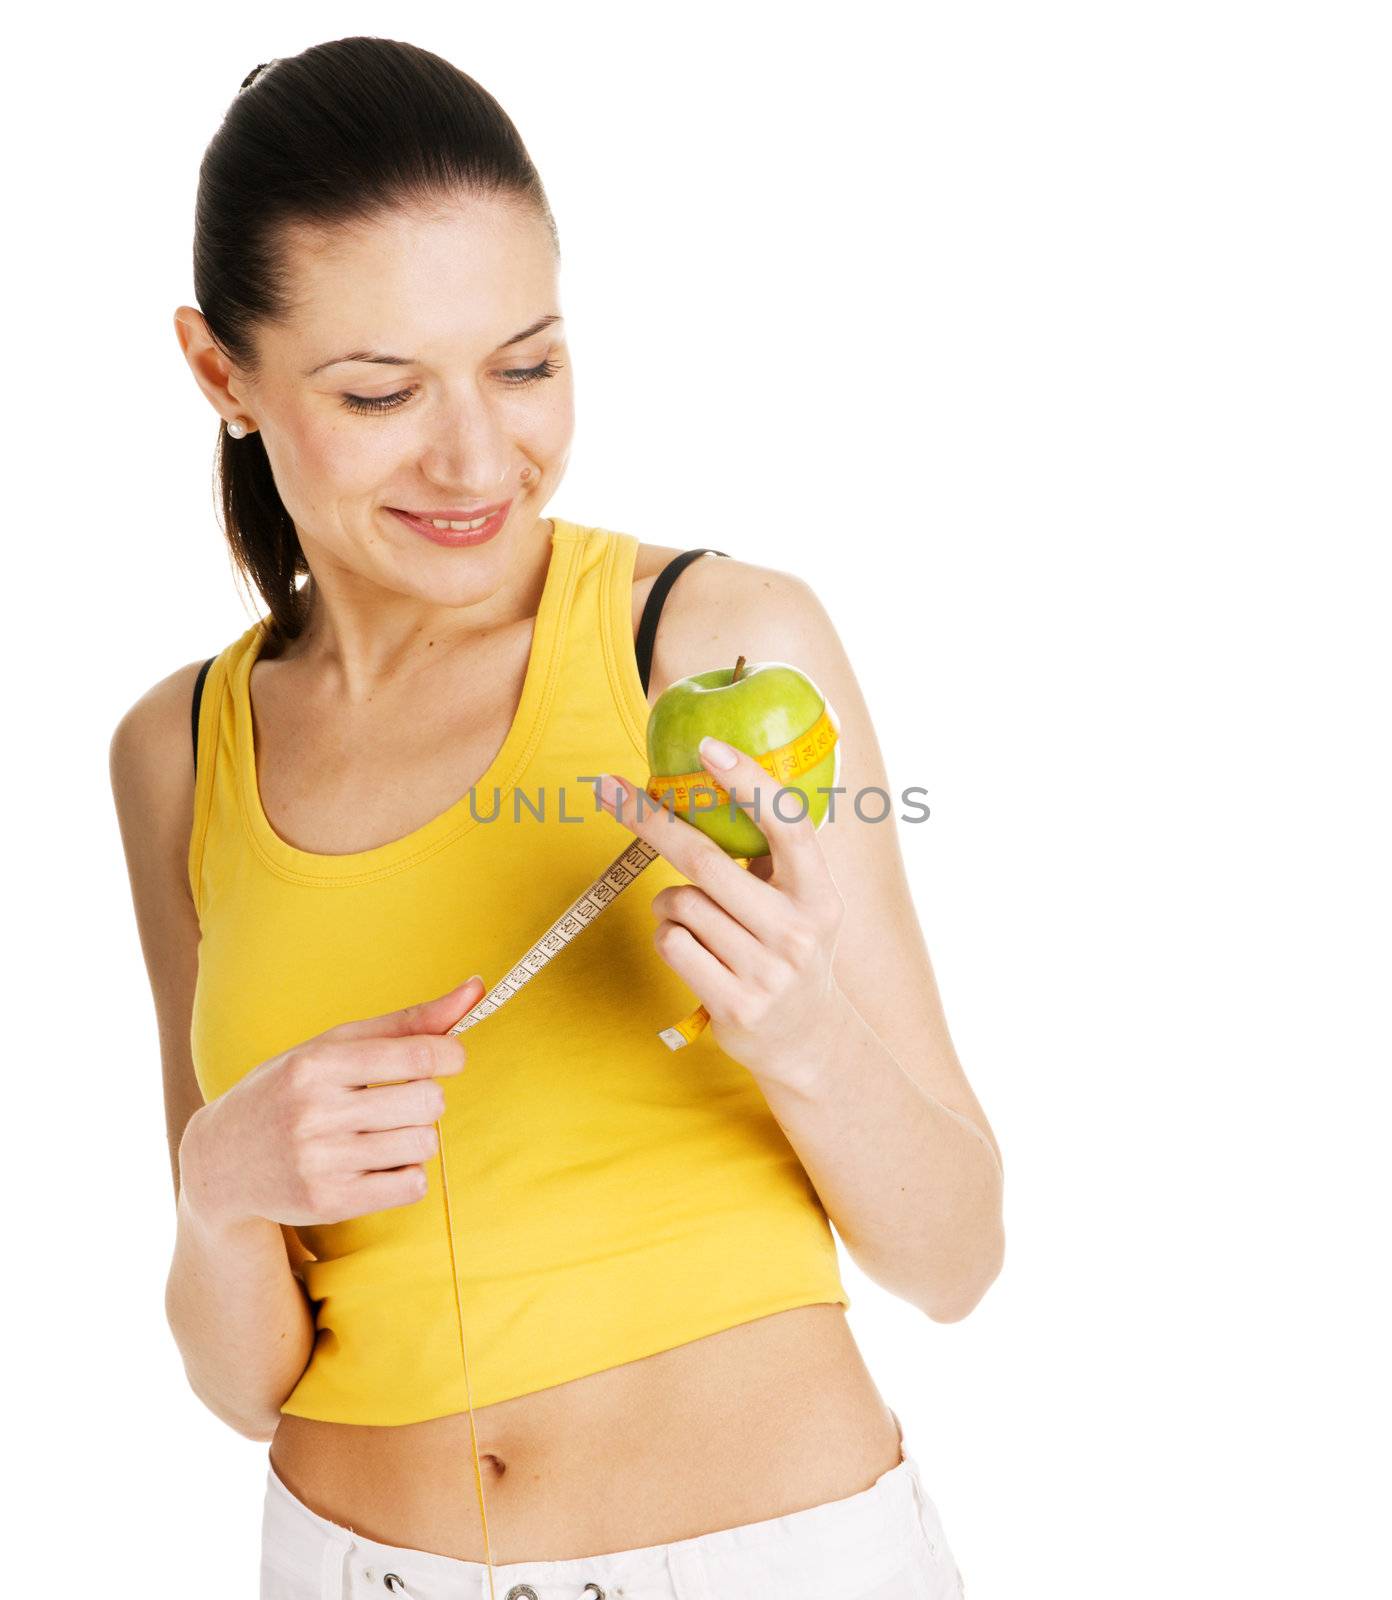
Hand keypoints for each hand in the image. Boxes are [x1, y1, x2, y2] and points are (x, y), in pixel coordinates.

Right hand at [178, 975, 486, 1231]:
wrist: (220, 1160)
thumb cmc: (290, 1090)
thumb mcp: (335, 1046)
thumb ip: (409, 1021)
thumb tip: (478, 988)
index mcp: (317, 1064)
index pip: (417, 1055)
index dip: (451, 1055)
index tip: (450, 1058)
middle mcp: (315, 1113)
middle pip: (428, 1102)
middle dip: (428, 1098)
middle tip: (401, 1099)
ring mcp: (320, 1162)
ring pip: (423, 1144)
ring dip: (417, 1136)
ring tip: (382, 1132)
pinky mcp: (329, 1203)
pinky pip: (412, 1185)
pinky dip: (407, 1173)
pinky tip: (376, 1163)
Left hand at [596, 736, 847, 1087]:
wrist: (808, 1040)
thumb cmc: (788, 951)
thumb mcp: (801, 903)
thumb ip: (768, 857)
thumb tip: (710, 785)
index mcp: (818, 893)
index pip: (787, 824)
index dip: (748, 781)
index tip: (708, 748)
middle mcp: (797, 930)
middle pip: (705, 860)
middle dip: (650, 820)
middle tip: (608, 790)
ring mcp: (767, 971)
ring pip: (680, 905)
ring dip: (670, 903)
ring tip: (697, 921)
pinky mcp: (736, 1004)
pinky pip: (671, 944)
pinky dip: (669, 937)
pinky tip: (695, 951)